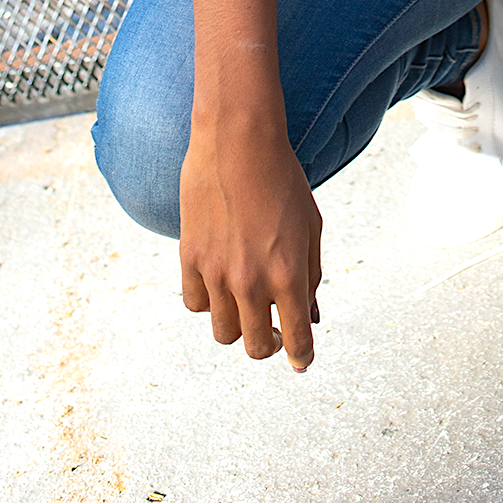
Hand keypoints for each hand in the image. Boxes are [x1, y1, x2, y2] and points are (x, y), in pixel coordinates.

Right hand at [180, 110, 322, 370]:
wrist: (238, 140)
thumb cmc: (282, 180)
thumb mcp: (310, 227)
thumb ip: (311, 276)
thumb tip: (310, 317)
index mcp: (288, 273)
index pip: (296, 339)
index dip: (301, 356)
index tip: (301, 361)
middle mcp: (251, 280)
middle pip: (256, 347)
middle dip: (269, 344)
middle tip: (273, 328)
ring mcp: (217, 271)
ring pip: (223, 333)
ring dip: (237, 324)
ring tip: (245, 300)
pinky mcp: (190, 257)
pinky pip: (196, 304)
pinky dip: (209, 301)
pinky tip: (220, 280)